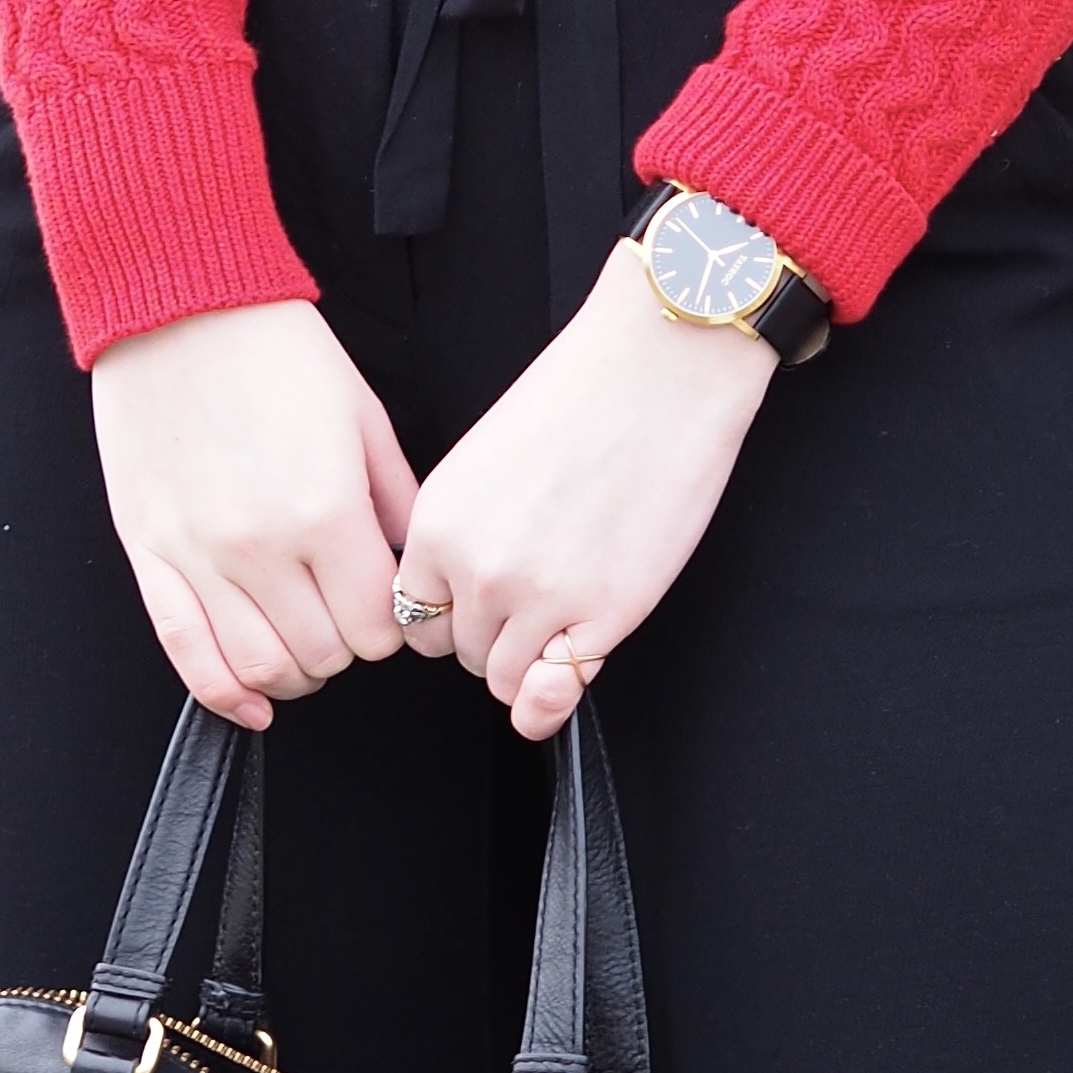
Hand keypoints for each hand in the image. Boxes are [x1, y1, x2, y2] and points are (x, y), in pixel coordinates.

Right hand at [88, 299, 418, 728]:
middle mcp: (260, 547)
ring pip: (257, 668)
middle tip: (347, 614)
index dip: (393, 626)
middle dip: (347, 647)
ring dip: (294, 673)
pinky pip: (185, 652)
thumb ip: (396, 503)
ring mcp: (197, 555)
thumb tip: (413, 569)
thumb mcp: (364, 418)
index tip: (387, 604)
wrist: (179, 304)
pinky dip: (223, 693)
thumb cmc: (277, 350)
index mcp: (325, 511)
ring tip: (305, 643)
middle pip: (323, 655)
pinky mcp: (148, 553)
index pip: (378, 628)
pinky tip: (252, 701)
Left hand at [397, 246, 777, 743]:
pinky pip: (553, 695)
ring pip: (503, 680)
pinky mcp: (603, 617)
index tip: (476, 603)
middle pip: (459, 650)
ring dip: (527, 663)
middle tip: (532, 599)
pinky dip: (552, 700)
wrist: (659, 372)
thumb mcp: (487, 463)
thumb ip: (464, 533)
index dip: (449, 613)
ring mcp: (539, 600)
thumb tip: (459, 596)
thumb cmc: (581, 398)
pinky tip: (563, 680)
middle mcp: (476, 569)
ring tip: (560, 619)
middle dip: (490, 635)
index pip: (413, 614)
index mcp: (438, 523)